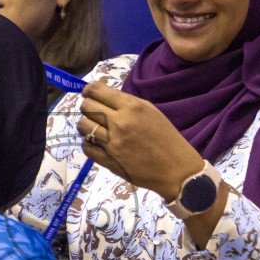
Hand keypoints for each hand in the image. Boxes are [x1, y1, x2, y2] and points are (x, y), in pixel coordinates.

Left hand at [77, 81, 203, 199]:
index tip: (89, 94)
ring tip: (94, 128)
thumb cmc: (165, 137)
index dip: (89, 91)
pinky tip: (97, 143)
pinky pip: (87, 147)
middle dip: (87, 107)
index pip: (96, 90)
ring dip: (86, 125)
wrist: (175, 168)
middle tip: (92, 112)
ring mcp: (113, 142)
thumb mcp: (150, 111)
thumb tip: (103, 98)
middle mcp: (120, 122)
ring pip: (83, 126)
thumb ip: (127, 103)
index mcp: (131, 106)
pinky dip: (89, 144)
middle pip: (87, 106)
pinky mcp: (109, 160)